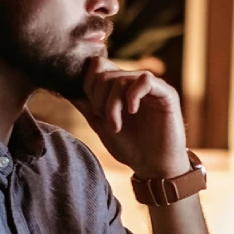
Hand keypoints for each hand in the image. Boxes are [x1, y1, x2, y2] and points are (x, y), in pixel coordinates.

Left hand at [71, 57, 188, 177]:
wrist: (153, 167)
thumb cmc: (130, 148)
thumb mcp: (101, 126)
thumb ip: (87, 107)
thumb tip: (68, 91)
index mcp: (120, 87)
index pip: (97, 66)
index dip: (88, 85)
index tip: (93, 110)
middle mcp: (135, 82)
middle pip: (105, 72)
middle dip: (98, 99)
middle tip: (105, 121)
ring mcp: (151, 87)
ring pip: (121, 78)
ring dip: (112, 105)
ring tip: (115, 126)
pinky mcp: (166, 94)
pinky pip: (145, 80)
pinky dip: (133, 96)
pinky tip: (132, 111)